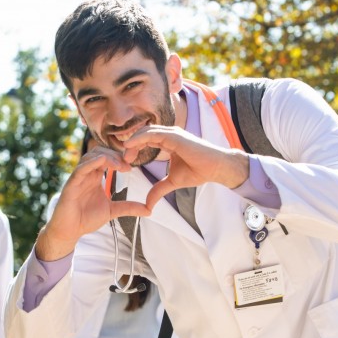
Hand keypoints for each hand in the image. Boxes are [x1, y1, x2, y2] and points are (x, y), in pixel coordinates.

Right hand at [36, 146, 150, 260]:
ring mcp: (78, 178)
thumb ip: (129, 207)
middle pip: (100, 153)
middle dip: (115, 155)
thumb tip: (149, 210)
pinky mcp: (71, 185)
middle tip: (128, 164)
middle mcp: (86, 174)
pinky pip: (80, 169)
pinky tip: (102, 161)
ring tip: (119, 165)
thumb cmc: (86, 218)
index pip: (107, 158)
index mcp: (95, 176)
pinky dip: (91, 163)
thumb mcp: (112, 211)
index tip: (132, 165)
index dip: (120, 158)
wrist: (69, 231)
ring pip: (90, 157)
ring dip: (106, 157)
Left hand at [122, 125, 249, 208]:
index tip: (125, 161)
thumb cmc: (199, 171)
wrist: (216, 168)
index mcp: (167, 142)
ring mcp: (171, 133)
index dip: (133, 148)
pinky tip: (129, 146)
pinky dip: (139, 138)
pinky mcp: (174, 136)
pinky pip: (152, 134)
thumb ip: (159, 189)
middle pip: (142, 134)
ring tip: (124, 155)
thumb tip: (148, 205)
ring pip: (145, 132)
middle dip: (130, 145)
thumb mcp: (173, 182)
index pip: (144, 140)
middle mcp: (168, 135)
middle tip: (122, 159)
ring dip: (132, 142)